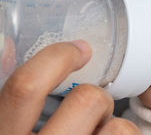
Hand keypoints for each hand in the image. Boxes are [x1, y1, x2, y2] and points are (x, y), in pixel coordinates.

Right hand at [0, 41, 140, 133]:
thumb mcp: (6, 130)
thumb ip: (11, 100)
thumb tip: (7, 44)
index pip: (25, 87)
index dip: (57, 58)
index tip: (80, 49)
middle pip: (88, 100)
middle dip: (97, 99)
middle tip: (92, 112)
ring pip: (119, 127)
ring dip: (116, 128)